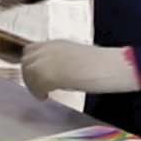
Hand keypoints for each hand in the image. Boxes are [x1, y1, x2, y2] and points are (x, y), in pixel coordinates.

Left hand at [20, 41, 140, 100]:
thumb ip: (61, 62)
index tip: (36, 75)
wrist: (114, 65)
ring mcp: (49, 60)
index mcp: (58, 43)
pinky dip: (37, 92)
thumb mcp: (76, 58)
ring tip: (43, 94)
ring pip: (28, 72)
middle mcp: (50, 49)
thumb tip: (52, 74)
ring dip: (32, 84)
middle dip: (29, 75)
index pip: (31, 50)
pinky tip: (46, 97)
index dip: (31, 63)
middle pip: (26, 61)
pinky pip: (35, 84)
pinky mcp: (51, 74)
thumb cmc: (102, 64)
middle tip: (39, 88)